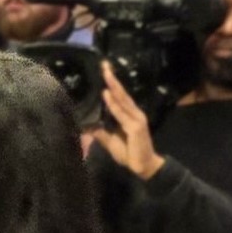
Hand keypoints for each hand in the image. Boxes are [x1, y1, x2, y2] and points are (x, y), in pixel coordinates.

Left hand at [93, 62, 164, 180]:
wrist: (143, 167)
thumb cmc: (129, 154)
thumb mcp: (111, 142)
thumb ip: (102, 133)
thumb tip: (88, 126)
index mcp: (129, 115)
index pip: (119, 97)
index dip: (112, 84)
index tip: (105, 72)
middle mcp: (134, 113)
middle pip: (121, 94)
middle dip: (112, 79)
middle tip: (104, 65)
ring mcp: (136, 119)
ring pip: (122, 101)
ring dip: (113, 87)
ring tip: (106, 74)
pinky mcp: (136, 127)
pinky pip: (122, 114)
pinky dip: (114, 105)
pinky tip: (107, 96)